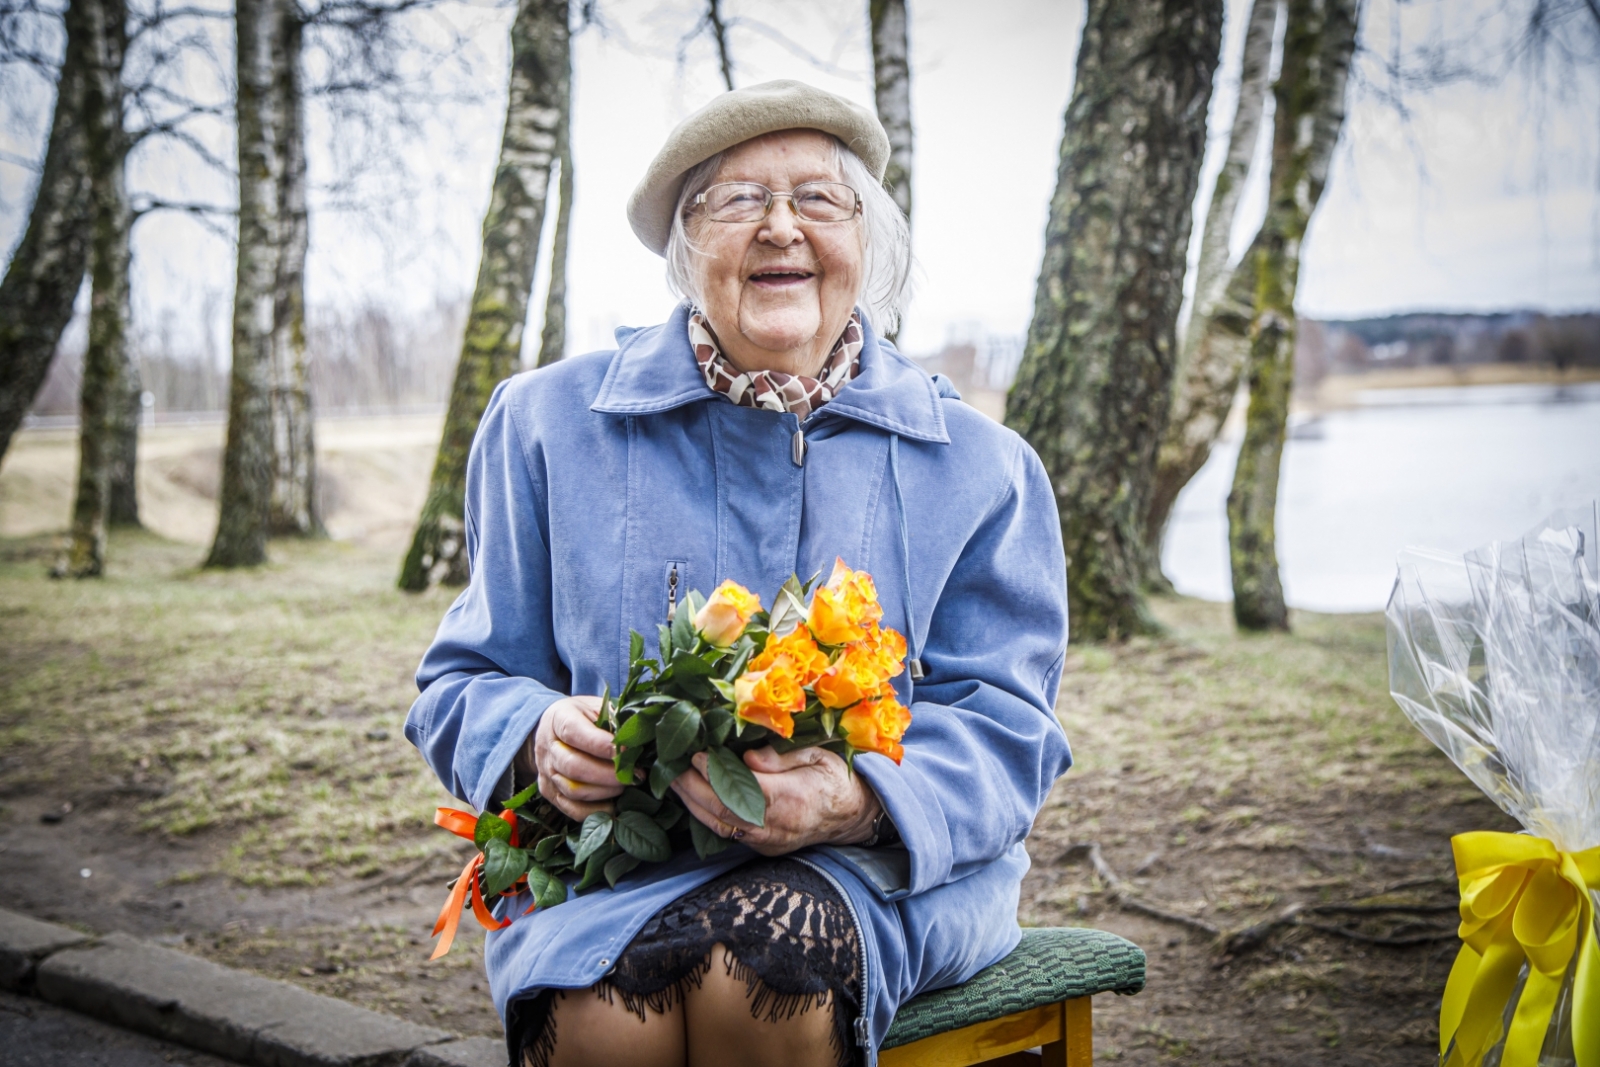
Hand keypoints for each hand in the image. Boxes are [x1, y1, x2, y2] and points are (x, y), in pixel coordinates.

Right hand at [523, 696, 621, 821]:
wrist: (553, 729)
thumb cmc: (583, 716)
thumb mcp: (596, 707)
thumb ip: (613, 719)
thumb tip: (636, 740)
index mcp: (558, 719)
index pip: (574, 733)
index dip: (601, 744)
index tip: (626, 751)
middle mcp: (547, 747)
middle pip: (573, 766)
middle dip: (608, 774)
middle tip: (633, 774)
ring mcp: (546, 772)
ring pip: (573, 790)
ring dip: (604, 792)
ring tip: (626, 785)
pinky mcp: (549, 792)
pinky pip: (571, 809)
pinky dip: (595, 811)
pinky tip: (614, 805)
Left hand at [670, 746, 880, 855]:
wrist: (852, 815)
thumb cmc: (835, 779)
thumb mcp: (817, 755)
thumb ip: (781, 758)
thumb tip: (748, 757)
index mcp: (793, 798)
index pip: (744, 789)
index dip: (716, 774)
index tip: (697, 755)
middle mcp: (778, 825)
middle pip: (725, 812)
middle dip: (695, 790)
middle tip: (673, 769)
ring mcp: (770, 841)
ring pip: (723, 827)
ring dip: (694, 805)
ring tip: (675, 783)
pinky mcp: (765, 848)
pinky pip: (730, 834)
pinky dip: (707, 817)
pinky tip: (694, 800)